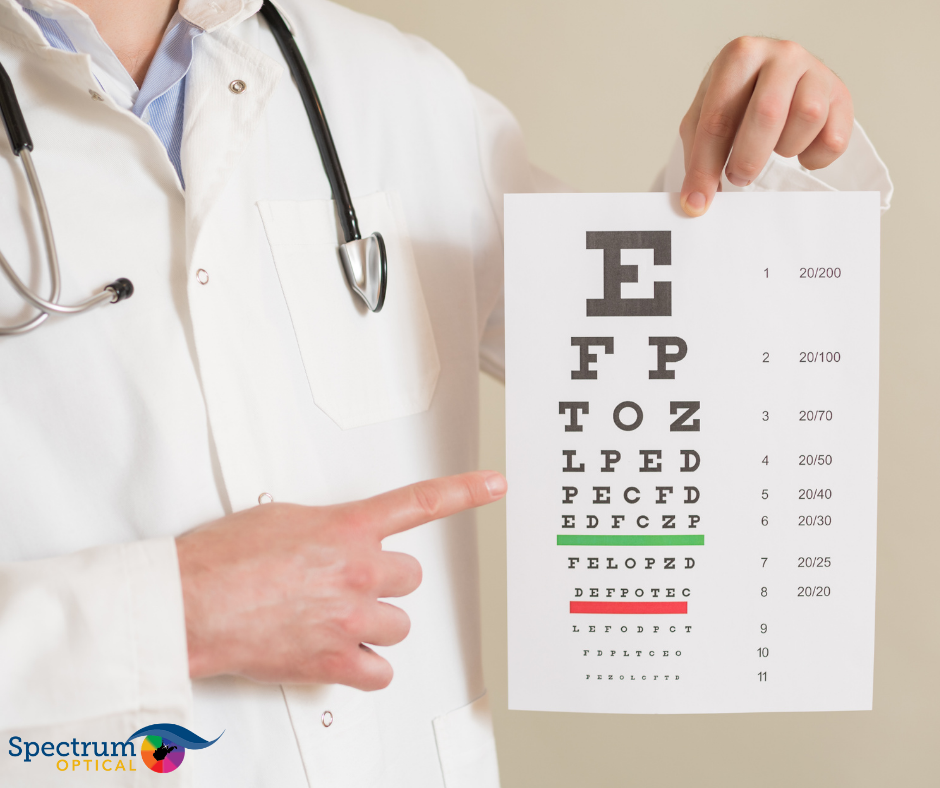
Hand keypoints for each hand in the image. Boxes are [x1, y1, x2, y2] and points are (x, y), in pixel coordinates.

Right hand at [175, 470, 506, 689]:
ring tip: (335, 619)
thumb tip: (333, 539)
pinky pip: (380, 672)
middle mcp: (357, 571)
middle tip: (348, 585)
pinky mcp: (334, 660)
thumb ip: (324, 528)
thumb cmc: (221, 559)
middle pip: (410, 578)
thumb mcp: (281, 519)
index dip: (465, 492)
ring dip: (374, 624)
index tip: (493, 485)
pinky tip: (342, 654)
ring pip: (399, 625)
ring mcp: (350, 618)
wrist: (189, 603)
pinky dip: (365, 667)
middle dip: (385, 582)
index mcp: (347, 528)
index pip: (420, 503)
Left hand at [679, 37, 853, 216]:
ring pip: (808, 117)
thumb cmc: (738, 100)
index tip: (697, 202)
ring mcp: (816, 70)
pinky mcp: (841, 93)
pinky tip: (800, 150)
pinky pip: (834, 138)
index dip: (705, 167)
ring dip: (786, 147)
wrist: (779, 80)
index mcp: (739, 56)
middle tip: (738, 177)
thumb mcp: (706, 116)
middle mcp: (780, 54)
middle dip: (748, 158)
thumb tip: (696, 201)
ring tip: (773, 147)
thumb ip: (697, 155)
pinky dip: (814, 156)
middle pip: (767, 113)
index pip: (718, 118)